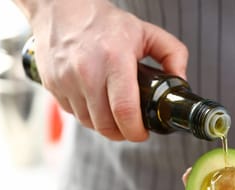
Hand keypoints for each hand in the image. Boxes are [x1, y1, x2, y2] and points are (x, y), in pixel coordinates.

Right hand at [27, 0, 187, 140]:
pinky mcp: (53, 86)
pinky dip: (87, 115)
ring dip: (105, 126)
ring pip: (89, 123)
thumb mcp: (147, 32)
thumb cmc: (104, 22)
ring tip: (114, 114)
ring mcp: (66, 80)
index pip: (125, 111)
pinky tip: (96, 102)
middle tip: (132, 127)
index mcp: (114, 59)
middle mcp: (87, 71)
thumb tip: (181, 82)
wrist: (62, 8)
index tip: (143, 132)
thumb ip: (173, 54)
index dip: (136, 131)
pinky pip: (73, 114)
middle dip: (122, 133)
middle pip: (106, 124)